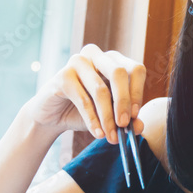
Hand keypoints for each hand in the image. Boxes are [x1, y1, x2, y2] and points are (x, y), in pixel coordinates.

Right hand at [23, 44, 146, 143]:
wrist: (52, 116)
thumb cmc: (85, 111)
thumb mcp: (110, 115)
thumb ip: (127, 119)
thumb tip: (140, 126)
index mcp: (114, 60)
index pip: (135, 70)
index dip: (137, 92)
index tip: (135, 116)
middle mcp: (97, 56)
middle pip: (119, 73)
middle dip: (123, 102)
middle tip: (124, 125)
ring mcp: (78, 62)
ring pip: (100, 90)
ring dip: (107, 117)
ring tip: (111, 136)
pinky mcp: (62, 75)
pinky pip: (83, 100)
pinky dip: (92, 119)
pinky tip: (97, 133)